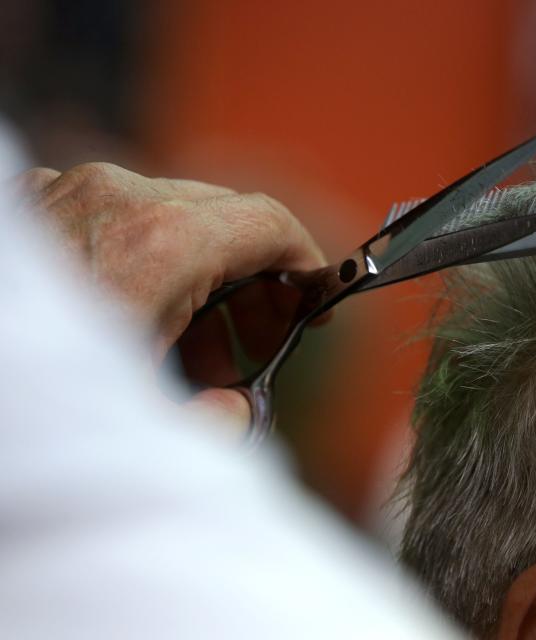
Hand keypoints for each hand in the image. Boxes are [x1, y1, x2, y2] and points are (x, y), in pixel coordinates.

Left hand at [15, 162, 326, 421]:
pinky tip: (134, 318)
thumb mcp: (146, 430)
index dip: (307, 262)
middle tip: (258, 340)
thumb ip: (216, 424)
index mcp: (157, 243)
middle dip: (252, 280)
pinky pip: (112, 217)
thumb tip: (234, 409)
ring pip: (167, 215)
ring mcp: (61, 193)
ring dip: (197, 273)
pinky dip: (142, 260)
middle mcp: (111, 199)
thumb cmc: (36, 407)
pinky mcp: (28, 203)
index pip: (268, 223)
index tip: (316, 299)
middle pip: (222, 218)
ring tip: (192, 345)